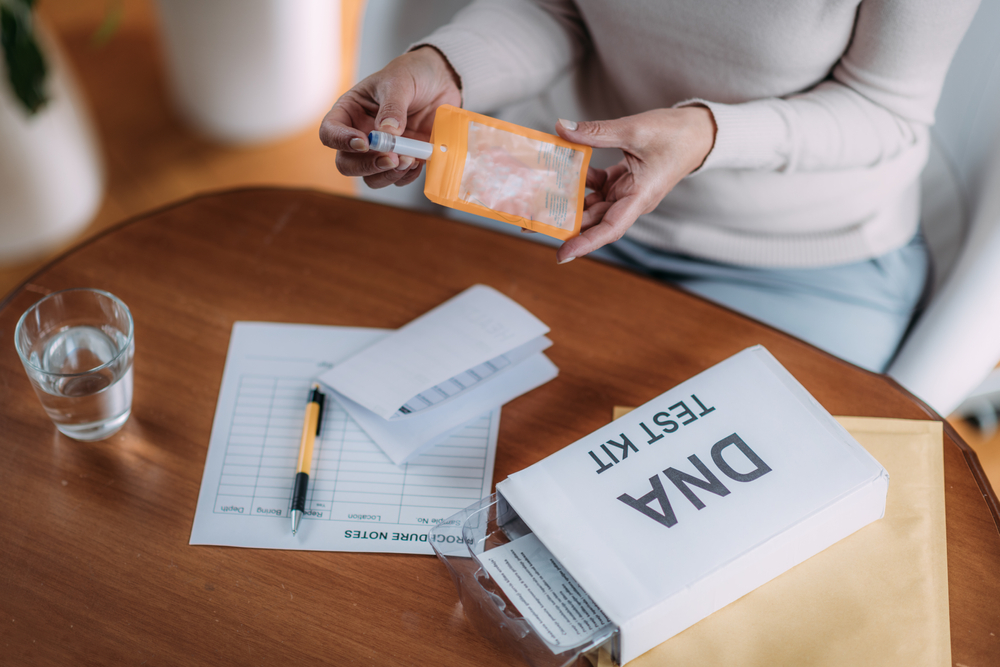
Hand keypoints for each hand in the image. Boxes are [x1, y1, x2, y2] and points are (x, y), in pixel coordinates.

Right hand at [319, 47, 461, 188]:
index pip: (330, 132)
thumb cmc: (413, 74)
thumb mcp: (400, 81)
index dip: (341, 141)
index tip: (364, 142)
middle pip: (347, 164)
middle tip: (391, 158)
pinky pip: (398, 179)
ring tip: (410, 159)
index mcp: (350, 112)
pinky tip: (419, 162)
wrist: (443, 81)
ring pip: (371, 177)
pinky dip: (407, 176)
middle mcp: (361, 135)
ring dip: (389, 175)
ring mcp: (382, 151)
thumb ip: (392, 107)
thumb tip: (386, 134)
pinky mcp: (403, 160)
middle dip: (367, 166)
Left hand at [553, 107, 715, 262]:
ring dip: (567, 202)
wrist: (701, 132)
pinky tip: (561, 170)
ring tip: (537, 200)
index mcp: (640, 198)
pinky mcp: (624, 181)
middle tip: (529, 223)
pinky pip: (597, 186)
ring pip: (592, 204)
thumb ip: (597, 132)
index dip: (585, 243)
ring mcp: (626, 192)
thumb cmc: (677, 135)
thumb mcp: (635, 130)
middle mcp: (631, 201)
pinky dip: (579, 180)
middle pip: (593, 220)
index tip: (561, 253)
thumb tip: (563, 128)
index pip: (610, 229)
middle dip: (563, 224)